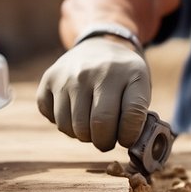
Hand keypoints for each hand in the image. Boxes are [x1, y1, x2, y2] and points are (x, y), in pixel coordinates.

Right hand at [36, 36, 150, 151]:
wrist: (99, 44)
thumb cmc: (123, 76)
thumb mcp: (141, 86)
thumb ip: (138, 115)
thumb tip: (128, 146)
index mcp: (128, 73)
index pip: (131, 116)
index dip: (129, 136)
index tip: (126, 138)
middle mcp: (96, 71)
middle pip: (98, 126)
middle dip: (103, 142)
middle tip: (105, 138)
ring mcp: (69, 74)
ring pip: (71, 127)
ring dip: (81, 135)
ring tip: (90, 124)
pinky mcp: (49, 78)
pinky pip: (51, 117)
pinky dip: (62, 122)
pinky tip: (73, 111)